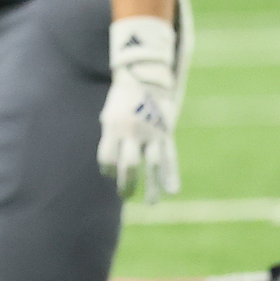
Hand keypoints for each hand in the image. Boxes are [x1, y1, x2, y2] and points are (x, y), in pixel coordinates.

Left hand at [97, 15, 179, 202]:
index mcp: (113, 126)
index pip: (107, 157)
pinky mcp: (165, 132)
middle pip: (128, 164)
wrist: (144, 77)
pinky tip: (172, 190)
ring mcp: (151, 133)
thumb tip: (112, 164)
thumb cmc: (122, 99)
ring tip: (152, 203)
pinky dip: (171, 174)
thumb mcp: (110, 114)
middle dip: (126, 183)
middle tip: (125, 195)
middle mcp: (132, 131)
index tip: (109, 172)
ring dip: (152, 186)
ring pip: (152, 164)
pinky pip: (169, 156)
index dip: (107, 168)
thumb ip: (111, 137)